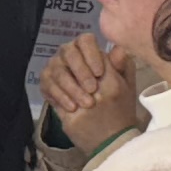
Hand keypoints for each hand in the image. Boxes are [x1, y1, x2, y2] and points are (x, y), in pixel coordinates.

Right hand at [44, 33, 145, 151]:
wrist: (106, 130)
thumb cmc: (117, 103)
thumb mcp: (124, 85)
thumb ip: (121, 65)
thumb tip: (119, 49)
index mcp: (92, 51)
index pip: (85, 40)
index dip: (91, 54)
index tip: (100, 73)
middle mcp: (72, 56)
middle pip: (68, 51)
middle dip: (81, 71)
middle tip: (92, 90)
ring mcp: (57, 68)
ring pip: (56, 68)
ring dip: (71, 87)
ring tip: (85, 104)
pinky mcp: (48, 84)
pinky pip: (47, 83)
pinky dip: (60, 96)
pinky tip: (72, 107)